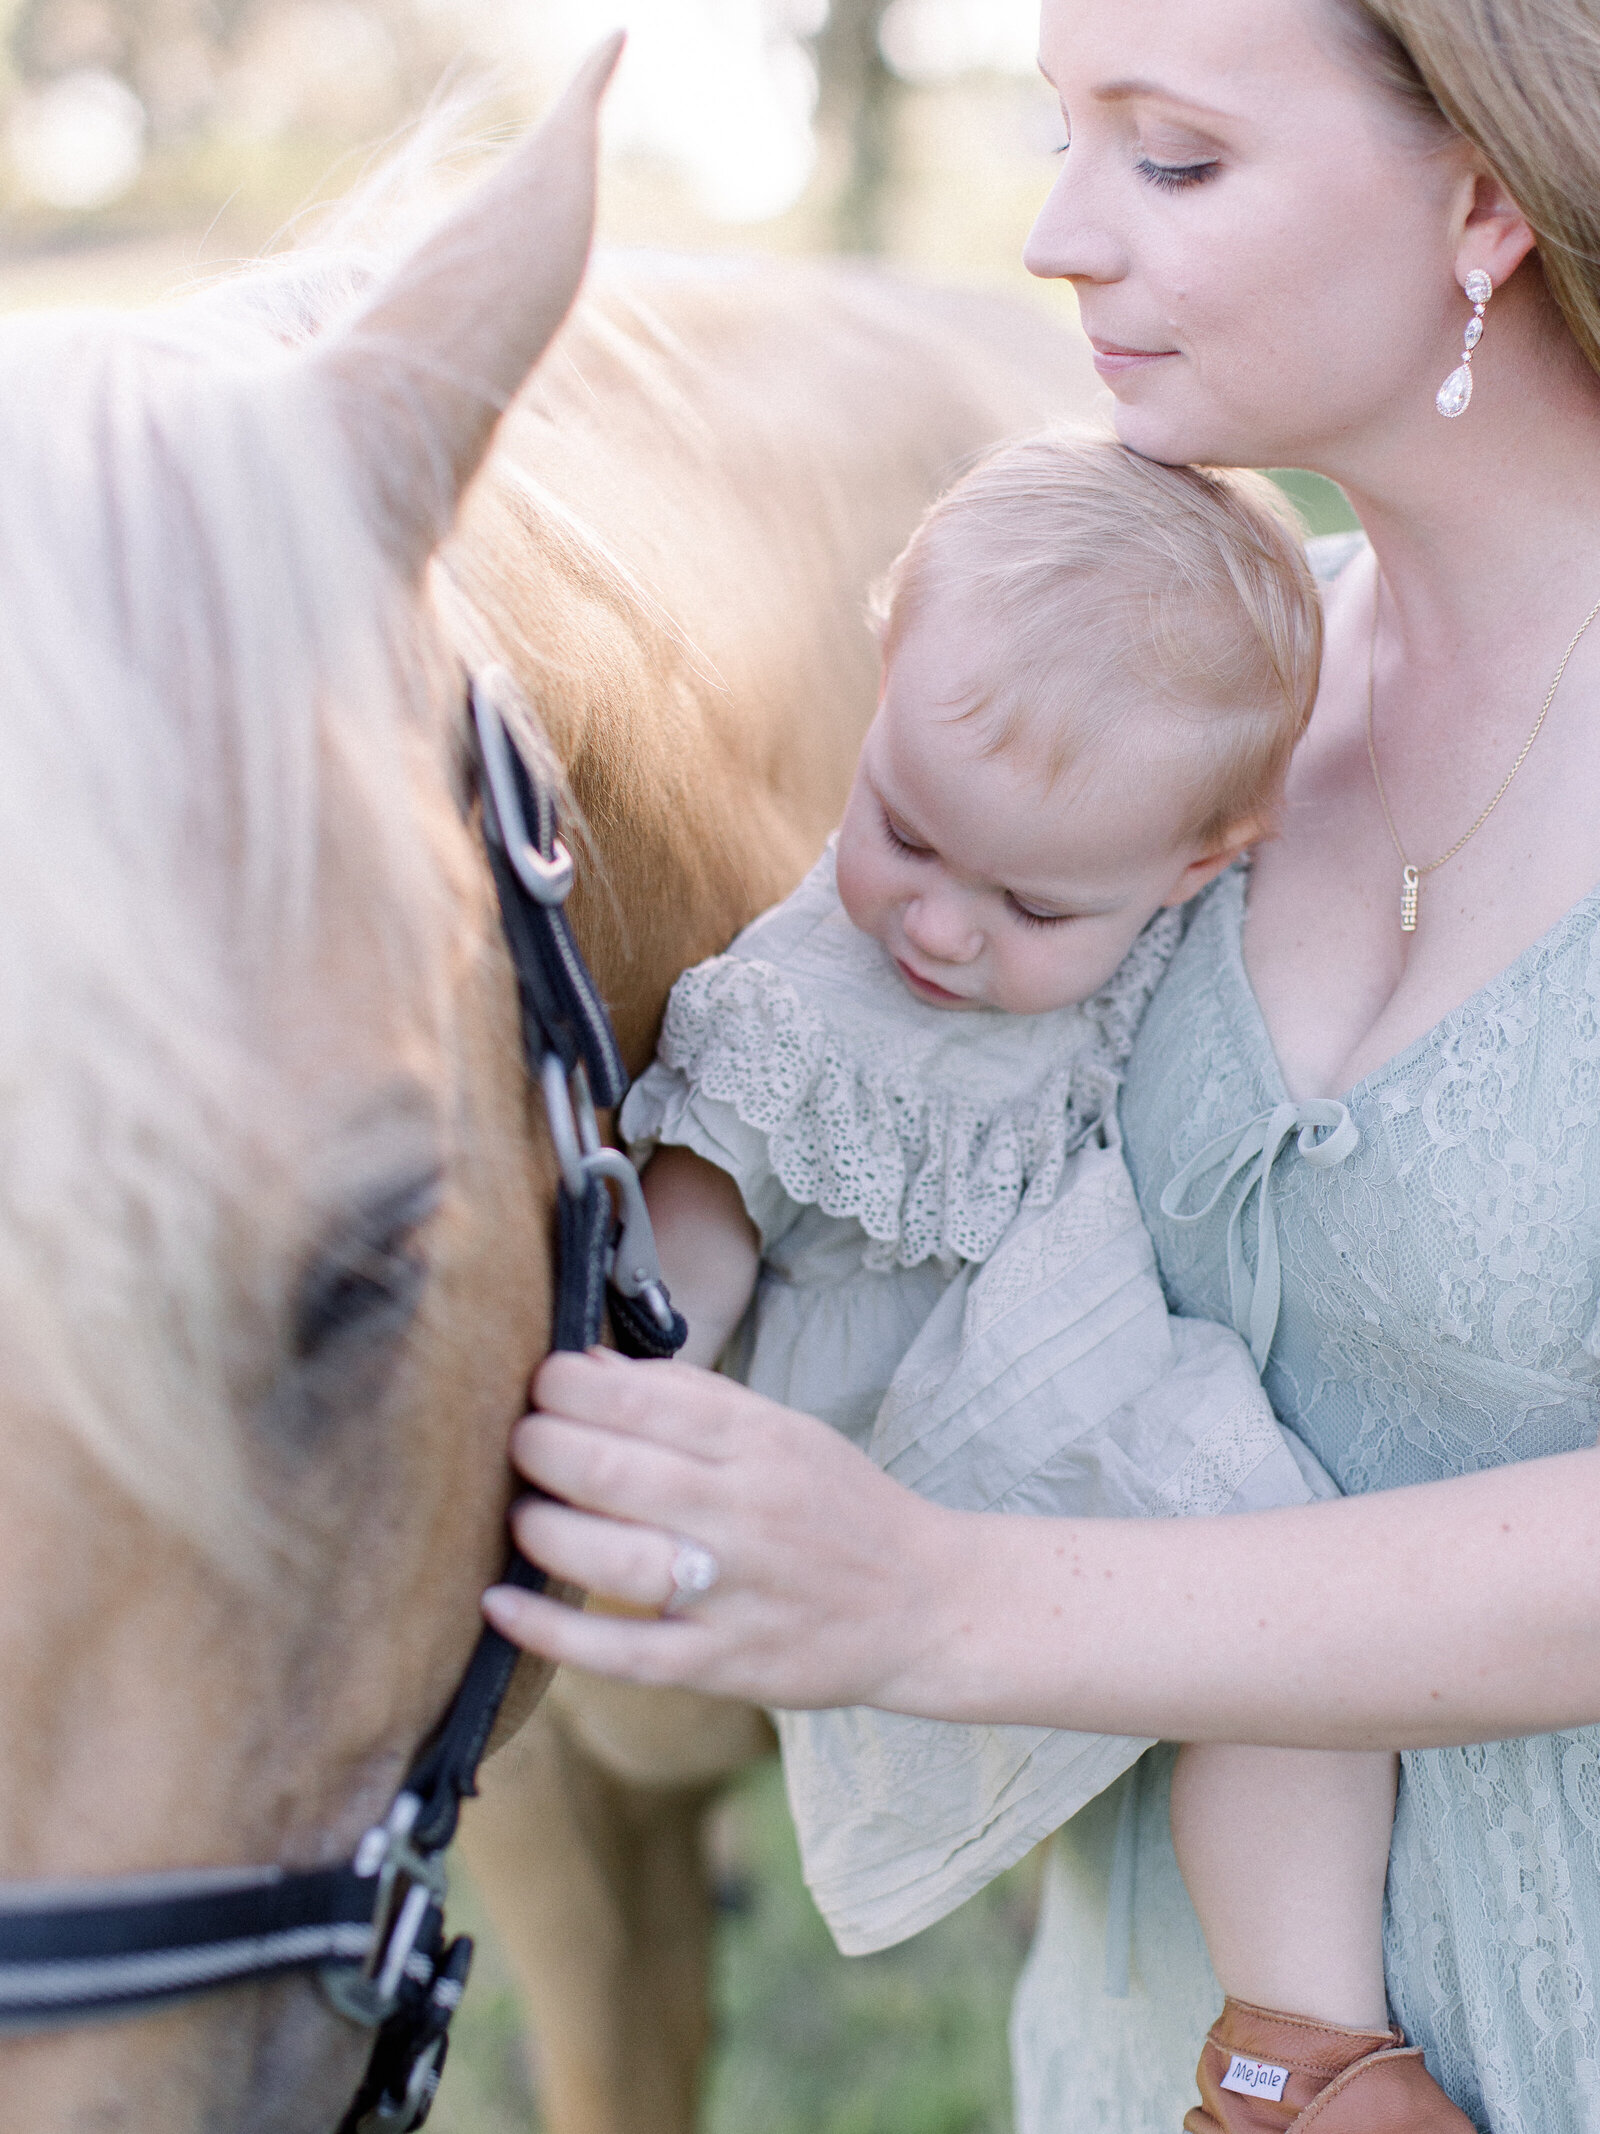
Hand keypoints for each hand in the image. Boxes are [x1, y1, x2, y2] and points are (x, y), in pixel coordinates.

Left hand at [481, 1348, 965, 1710]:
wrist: (926, 1604)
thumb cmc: (842, 1507)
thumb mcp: (783, 1430)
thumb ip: (688, 1397)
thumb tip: (591, 1366)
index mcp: (759, 1442)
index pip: (642, 1398)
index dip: (568, 1385)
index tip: (541, 1384)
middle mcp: (744, 1510)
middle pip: (612, 1470)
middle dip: (541, 1446)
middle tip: (519, 1442)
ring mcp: (731, 1592)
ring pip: (610, 1558)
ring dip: (543, 1527)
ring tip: (523, 1513)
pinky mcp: (720, 1664)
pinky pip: (622, 1653)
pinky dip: (553, 1631)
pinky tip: (500, 1605)